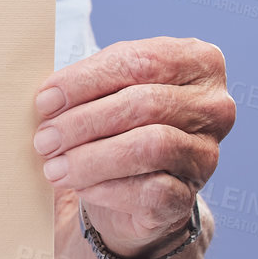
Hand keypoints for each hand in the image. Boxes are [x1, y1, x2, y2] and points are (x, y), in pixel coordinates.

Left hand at [32, 37, 233, 257]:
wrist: (133, 184)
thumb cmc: (115, 121)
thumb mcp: (104, 89)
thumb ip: (85, 84)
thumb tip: (48, 99)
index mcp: (197, 62)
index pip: (140, 63)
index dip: (86, 80)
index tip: (45, 100)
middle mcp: (213, 106)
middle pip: (143, 105)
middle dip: (83, 122)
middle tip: (44, 138)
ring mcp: (206, 153)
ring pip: (148, 147)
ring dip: (90, 158)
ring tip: (53, 167)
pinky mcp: (191, 196)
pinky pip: (149, 191)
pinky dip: (105, 188)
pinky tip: (80, 187)